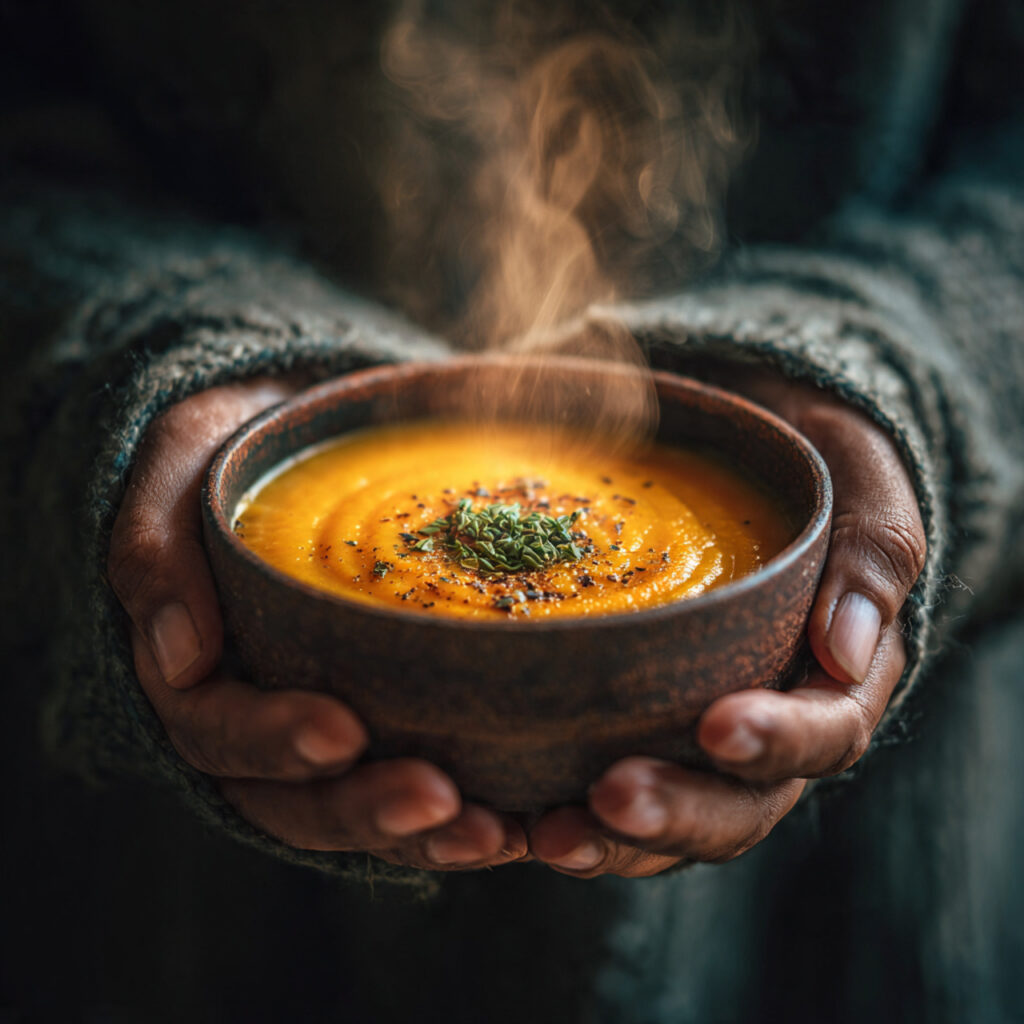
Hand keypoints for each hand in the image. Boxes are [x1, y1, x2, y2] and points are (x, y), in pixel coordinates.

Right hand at [108, 378, 526, 869]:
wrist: (311, 437)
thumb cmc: (242, 448)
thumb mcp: (182, 465)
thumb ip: (159, 549)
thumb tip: (183, 657)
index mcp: (199, 670)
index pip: (218, 728)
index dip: (273, 741)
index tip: (342, 733)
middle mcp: (261, 718)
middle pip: (297, 798)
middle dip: (366, 809)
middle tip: (440, 801)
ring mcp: (329, 724)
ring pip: (363, 810)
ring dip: (427, 835)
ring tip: (499, 834)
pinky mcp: (393, 717)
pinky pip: (420, 778)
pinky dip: (468, 810)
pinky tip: (528, 819)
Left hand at [529, 373, 925, 876]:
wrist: (745, 458)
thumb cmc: (809, 468)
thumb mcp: (861, 486)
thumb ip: (872, 555)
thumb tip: (847, 652)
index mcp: (834, 681)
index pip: (824, 735)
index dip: (777, 743)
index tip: (717, 726)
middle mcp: (766, 731)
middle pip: (737, 807)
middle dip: (677, 811)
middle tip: (611, 797)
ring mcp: (691, 739)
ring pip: (666, 822)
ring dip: (608, 839)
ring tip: (546, 835)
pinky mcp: (628, 728)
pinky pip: (597, 789)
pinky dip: (554, 812)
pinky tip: (506, 817)